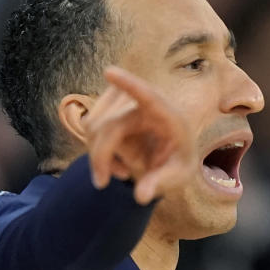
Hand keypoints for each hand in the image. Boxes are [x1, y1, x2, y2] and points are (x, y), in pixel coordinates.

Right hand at [82, 65, 196, 204]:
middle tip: (103, 184)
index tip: (109, 72)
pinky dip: (96, 150)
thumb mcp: (179, 175)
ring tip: (120, 173)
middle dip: (100, 156)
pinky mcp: (111, 105)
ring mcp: (125, 100)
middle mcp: (145, 102)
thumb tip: (141, 197)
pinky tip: (115, 164)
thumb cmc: (179, 160)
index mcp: (168, 115)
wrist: (172, 150)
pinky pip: (90, 127)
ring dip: (98, 154)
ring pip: (92, 125)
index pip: (147, 95)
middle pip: (108, 125)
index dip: (129, 84)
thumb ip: (161, 184)